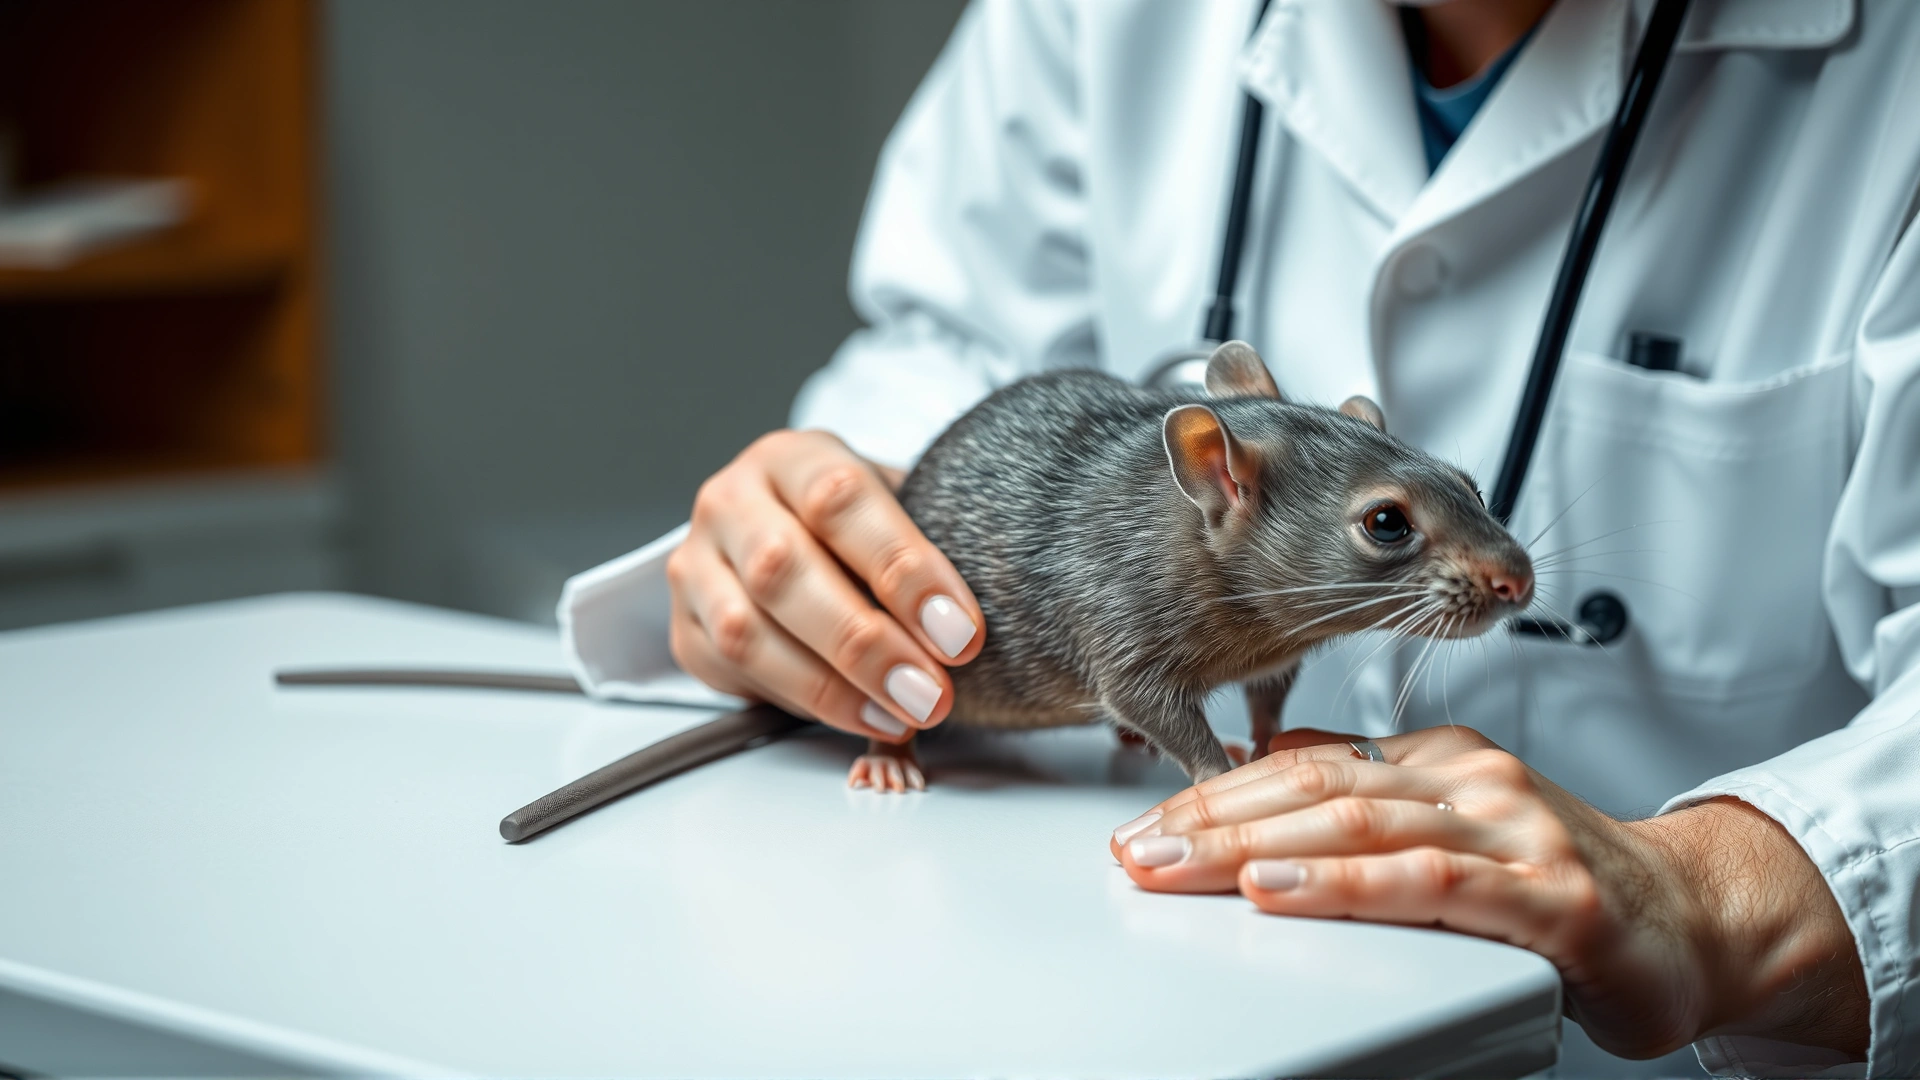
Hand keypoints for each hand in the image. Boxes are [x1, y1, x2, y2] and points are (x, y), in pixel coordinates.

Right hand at [666, 429, 983, 741]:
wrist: (786, 529)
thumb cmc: (857, 525)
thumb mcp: (895, 509)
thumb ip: (924, 553)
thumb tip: (968, 630)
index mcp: (791, 458)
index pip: (840, 500)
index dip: (903, 569)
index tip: (959, 631)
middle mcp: (731, 501)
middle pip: (783, 569)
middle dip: (866, 642)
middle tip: (930, 691)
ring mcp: (696, 564)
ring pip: (746, 631)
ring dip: (830, 685)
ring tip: (900, 714)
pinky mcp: (683, 627)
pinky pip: (729, 672)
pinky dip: (799, 701)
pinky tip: (856, 715)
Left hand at [1109, 726, 1868, 1060]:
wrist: (1699, 921)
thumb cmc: (1566, 884)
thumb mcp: (1453, 827)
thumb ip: (1372, 802)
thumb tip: (1266, 775)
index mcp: (1439, 761)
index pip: (1305, 764)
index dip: (1216, 793)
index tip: (1149, 822)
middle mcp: (1471, 781)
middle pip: (1314, 789)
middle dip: (1211, 820)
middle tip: (1137, 849)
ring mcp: (1510, 831)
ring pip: (1358, 825)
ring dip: (1252, 846)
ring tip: (1180, 864)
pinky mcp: (1548, 896)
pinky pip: (1430, 883)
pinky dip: (1343, 885)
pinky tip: (1279, 888)